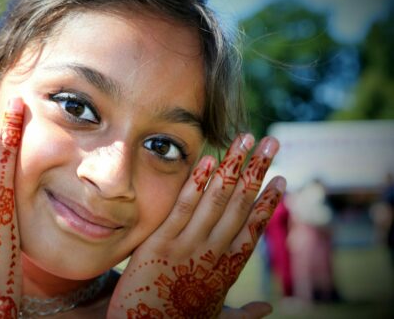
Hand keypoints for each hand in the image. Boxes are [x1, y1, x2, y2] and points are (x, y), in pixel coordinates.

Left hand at [108, 134, 284, 318]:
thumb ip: (242, 312)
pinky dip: (196, 183)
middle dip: (257, 170)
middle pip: (240, 205)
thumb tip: (267, 308)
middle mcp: (212, 254)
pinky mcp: (160, 243)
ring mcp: (187, 246)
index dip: (268, 202)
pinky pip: (182, 207)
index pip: (253, 229)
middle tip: (271, 142)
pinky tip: (208, 161)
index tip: (280, 179)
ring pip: (216, 200)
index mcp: (227, 271)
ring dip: (233, 166)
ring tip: (246, 139)